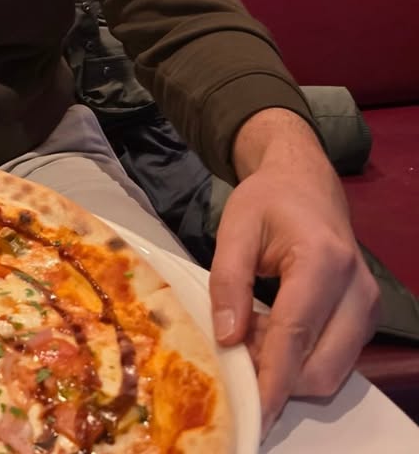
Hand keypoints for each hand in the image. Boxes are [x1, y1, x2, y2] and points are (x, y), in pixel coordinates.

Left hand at [209, 109, 378, 436]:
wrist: (305, 184)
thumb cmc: (267, 200)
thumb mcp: (234, 227)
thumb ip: (228, 282)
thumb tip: (228, 339)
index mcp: (324, 261)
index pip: (296, 333)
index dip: (272, 376)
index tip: (252, 410)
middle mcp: (357, 290)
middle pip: (320, 367)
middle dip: (276, 378)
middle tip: (234, 353)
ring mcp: (367, 309)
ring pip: (330, 372)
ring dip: (286, 371)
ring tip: (249, 335)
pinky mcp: (364, 319)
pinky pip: (333, 360)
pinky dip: (299, 362)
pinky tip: (269, 335)